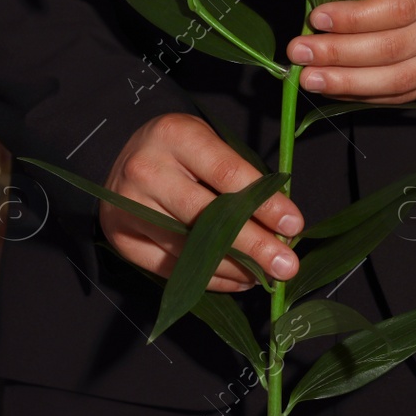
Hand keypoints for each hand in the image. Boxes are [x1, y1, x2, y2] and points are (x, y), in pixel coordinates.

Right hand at [101, 113, 302, 291]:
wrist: (126, 159)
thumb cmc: (181, 151)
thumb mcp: (210, 144)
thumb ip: (241, 179)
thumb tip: (281, 227)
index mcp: (175, 135)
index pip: (227, 174)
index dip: (264, 204)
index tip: (293, 225)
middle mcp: (147, 170)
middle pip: (207, 218)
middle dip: (254, 245)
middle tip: (285, 265)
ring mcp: (129, 207)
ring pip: (190, 249)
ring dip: (235, 268)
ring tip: (264, 275)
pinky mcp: (122, 239)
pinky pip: (171, 270)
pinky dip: (210, 279)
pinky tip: (237, 279)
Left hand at [285, 0, 415, 103]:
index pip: (398, 7)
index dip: (354, 18)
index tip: (317, 19)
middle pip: (393, 48)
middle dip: (340, 54)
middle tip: (300, 52)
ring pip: (397, 79)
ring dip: (348, 83)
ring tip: (311, 79)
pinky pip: (402, 94)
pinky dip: (365, 94)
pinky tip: (336, 88)